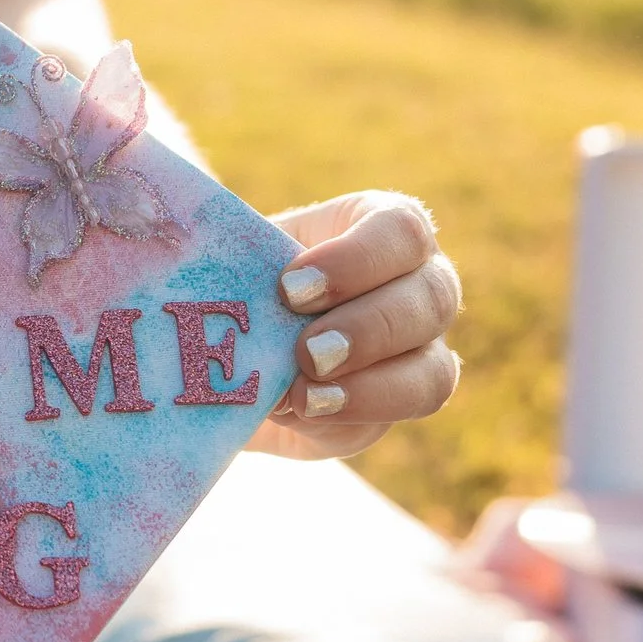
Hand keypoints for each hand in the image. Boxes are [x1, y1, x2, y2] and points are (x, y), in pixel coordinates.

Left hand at [252, 192, 461, 461]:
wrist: (233, 344)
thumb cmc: (241, 282)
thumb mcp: (233, 258)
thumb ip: (233, 261)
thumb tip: (208, 279)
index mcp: (382, 228)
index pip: (401, 231)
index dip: (356, 260)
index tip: (289, 288)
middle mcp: (419, 283)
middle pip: (432, 299)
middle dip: (367, 329)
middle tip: (306, 353)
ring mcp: (421, 347)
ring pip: (434, 369)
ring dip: (372, 385)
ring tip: (306, 395)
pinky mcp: (401, 400)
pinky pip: (403, 412)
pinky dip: (356, 412)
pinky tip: (307, 411)